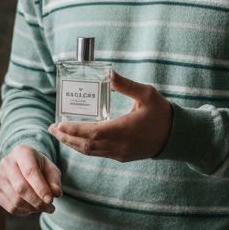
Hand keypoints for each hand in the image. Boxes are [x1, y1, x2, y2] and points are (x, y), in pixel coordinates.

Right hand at [0, 145, 61, 215]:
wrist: (23, 165)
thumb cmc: (40, 167)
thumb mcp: (51, 170)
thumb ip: (55, 181)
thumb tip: (56, 193)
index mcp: (22, 152)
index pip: (30, 171)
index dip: (41, 188)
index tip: (50, 200)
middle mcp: (7, 162)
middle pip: (20, 187)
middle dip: (37, 201)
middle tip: (50, 208)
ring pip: (15, 200)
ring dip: (32, 208)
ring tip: (42, 207)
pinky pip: (10, 207)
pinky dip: (23, 212)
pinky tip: (31, 208)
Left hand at [49, 71, 172, 161]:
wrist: (177, 136)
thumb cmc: (162, 113)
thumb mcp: (147, 94)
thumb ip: (127, 85)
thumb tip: (109, 73)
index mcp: (123, 129)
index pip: (92, 133)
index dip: (73, 130)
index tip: (58, 124)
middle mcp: (119, 145)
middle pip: (86, 145)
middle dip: (66, 138)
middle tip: (51, 129)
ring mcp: (119, 153)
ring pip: (90, 151)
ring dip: (73, 144)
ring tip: (59, 134)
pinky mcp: (122, 156)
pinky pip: (98, 153)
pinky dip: (84, 147)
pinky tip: (77, 140)